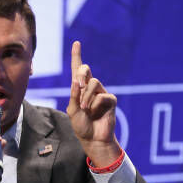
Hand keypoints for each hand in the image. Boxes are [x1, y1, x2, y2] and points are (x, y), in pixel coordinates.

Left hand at [66, 41, 120, 165]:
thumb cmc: (81, 125)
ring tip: (85, 108)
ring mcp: (101, 93)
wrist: (93, 139)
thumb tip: (76, 81)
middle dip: (81, 74)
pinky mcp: (110, 100)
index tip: (76, 43)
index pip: (77, 70)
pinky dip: (95, 104)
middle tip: (78, 85)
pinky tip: (95, 112)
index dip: (76, 56)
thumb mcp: (72, 110)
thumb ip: (73, 95)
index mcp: (79, 89)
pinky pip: (103, 95)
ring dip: (86, 96)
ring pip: (94, 83)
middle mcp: (90, 88)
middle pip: (86, 70)